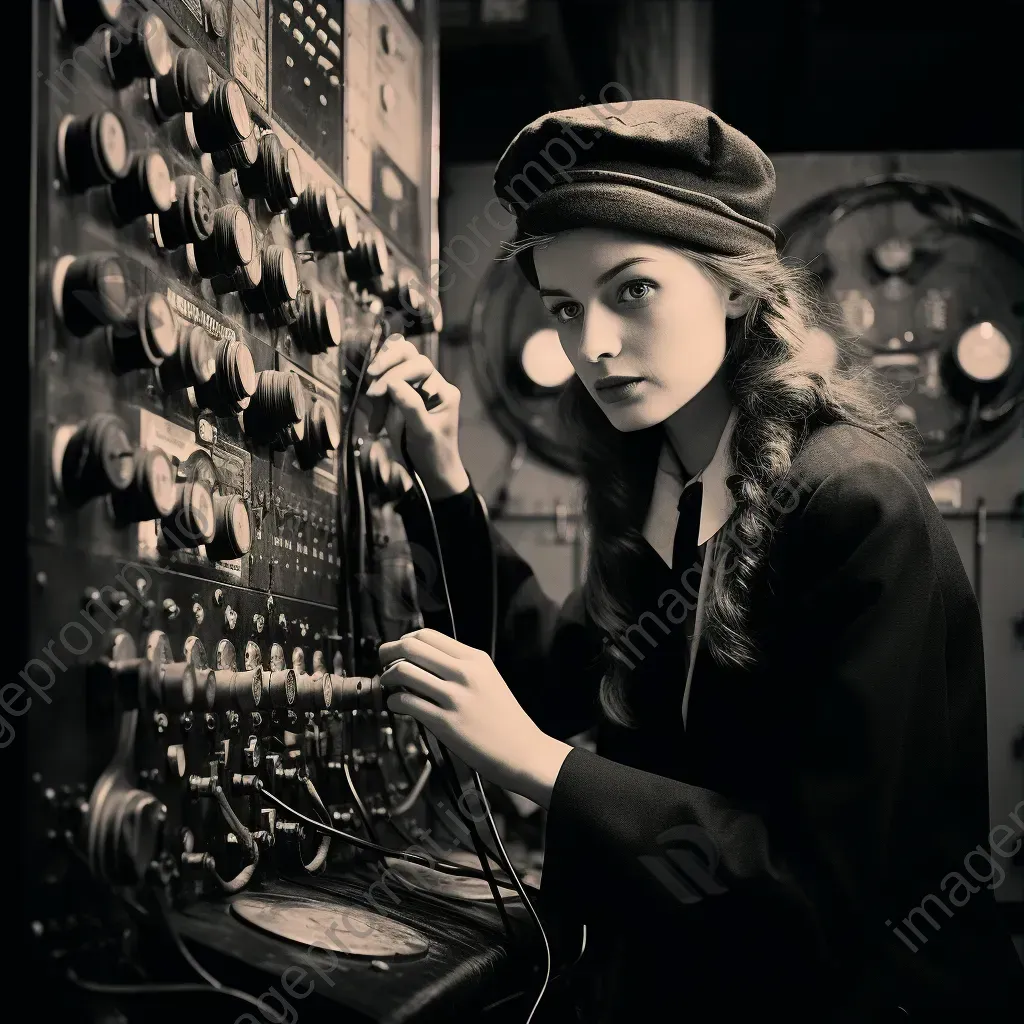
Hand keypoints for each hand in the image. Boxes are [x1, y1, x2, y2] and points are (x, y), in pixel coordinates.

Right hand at [362, 335, 468, 497]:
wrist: (432, 473)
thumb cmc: (434, 454)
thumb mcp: (424, 432)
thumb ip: (411, 406)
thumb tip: (392, 382)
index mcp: (442, 390)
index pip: (420, 365)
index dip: (396, 373)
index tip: (378, 391)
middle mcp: (430, 384)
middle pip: (407, 356)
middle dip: (386, 363)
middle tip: (370, 376)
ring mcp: (414, 389)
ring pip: (393, 366)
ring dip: (378, 380)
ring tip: (371, 399)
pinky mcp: (399, 398)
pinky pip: (384, 384)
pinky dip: (374, 396)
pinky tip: (374, 422)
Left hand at [377, 628, 571, 808]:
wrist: (523, 751)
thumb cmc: (505, 718)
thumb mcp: (488, 679)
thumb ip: (459, 666)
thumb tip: (423, 660)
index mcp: (475, 658)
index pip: (427, 635)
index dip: (404, 640)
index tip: (398, 651)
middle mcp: (464, 673)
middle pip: (411, 647)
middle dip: (388, 653)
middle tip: (383, 663)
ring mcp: (454, 698)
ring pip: (404, 672)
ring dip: (388, 677)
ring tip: (390, 686)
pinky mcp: (445, 723)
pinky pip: (406, 702)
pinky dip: (394, 702)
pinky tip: (398, 706)